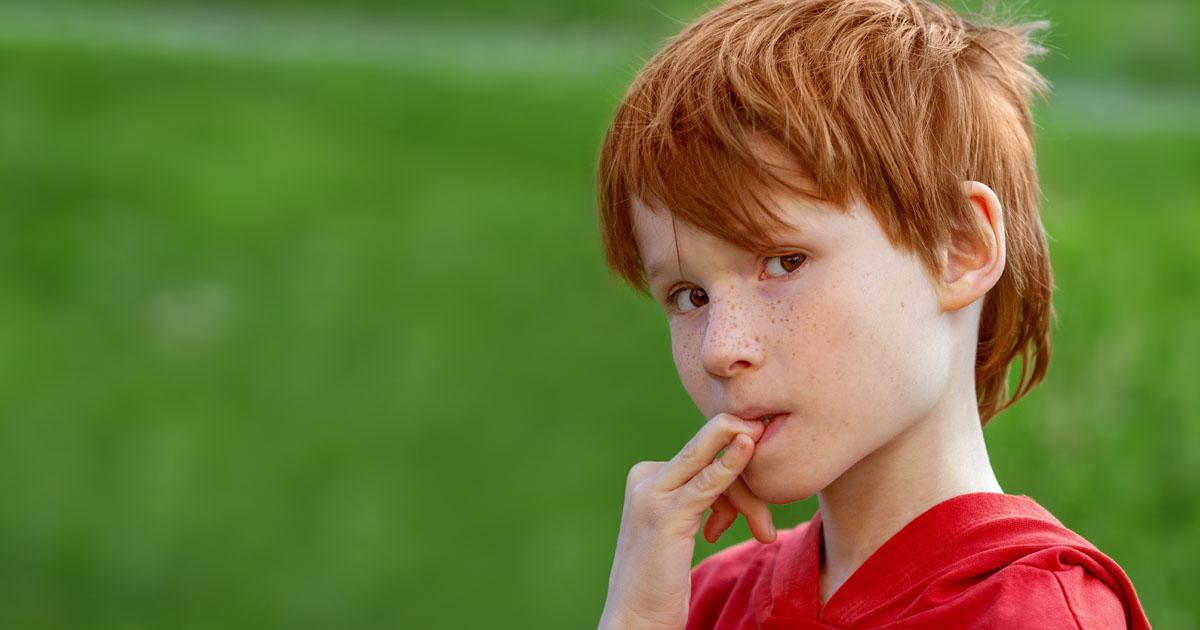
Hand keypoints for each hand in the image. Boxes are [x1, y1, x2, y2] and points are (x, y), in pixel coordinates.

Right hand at [598, 413, 776, 629]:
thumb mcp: (680, 525)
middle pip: (708, 456)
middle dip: (748, 480)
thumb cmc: (660, 577)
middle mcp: (644, 477)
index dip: (737, 470)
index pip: (701, 454)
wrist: (635, 617)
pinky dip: (731, 466)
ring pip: (714, 469)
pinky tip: (747, 447)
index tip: (758, 499)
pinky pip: (708, 483)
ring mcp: (651, 493)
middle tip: (766, 522)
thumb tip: (740, 473)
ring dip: (750, 500)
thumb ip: (700, 495)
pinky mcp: (666, 515)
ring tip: (763, 533)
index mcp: (645, 475)